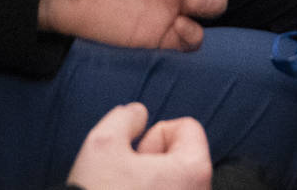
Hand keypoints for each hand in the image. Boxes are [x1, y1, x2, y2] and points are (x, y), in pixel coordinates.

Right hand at [67, 104, 212, 189]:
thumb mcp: (103, 143)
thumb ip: (125, 118)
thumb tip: (138, 115)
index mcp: (193, 170)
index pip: (186, 128)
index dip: (154, 135)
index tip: (135, 157)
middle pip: (182, 157)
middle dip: (151, 161)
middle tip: (127, 178)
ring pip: (172, 182)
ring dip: (149, 183)